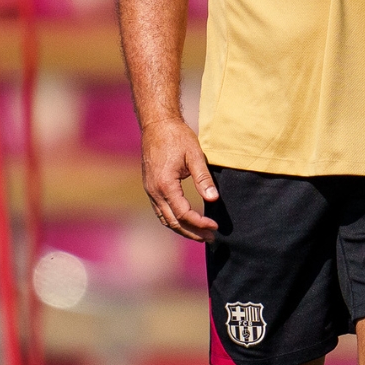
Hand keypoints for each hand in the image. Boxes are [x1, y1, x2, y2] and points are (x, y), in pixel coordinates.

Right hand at [141, 118, 219, 241]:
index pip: (184, 213)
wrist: (156, 125)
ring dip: (182, 229)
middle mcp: (154, 191)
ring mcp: (150, 191)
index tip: (215, 227)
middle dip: (192, 232)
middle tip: (210, 239)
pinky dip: (173, 220)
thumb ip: (203, 178)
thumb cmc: (177, 137)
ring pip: (165, 219)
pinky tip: (185, 222)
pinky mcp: (150, 188)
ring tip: (200, 235)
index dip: (200, 223)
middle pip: (173, 222)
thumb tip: (213, 199)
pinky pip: (161, 211)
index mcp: (165, 185)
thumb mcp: (195, 155)